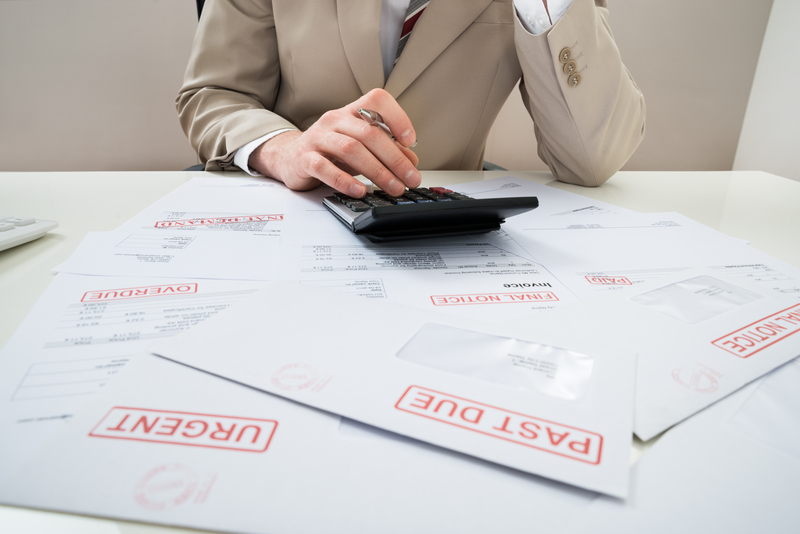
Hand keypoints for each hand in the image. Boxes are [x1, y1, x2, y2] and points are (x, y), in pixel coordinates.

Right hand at [248, 89, 419, 197]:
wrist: (291, 158)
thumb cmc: (330, 152)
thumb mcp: (361, 148)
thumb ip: (386, 151)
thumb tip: (411, 161)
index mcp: (351, 112)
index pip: (377, 100)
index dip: (397, 117)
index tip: (410, 140)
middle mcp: (335, 120)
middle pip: (369, 134)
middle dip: (395, 159)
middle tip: (410, 178)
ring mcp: (318, 138)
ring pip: (351, 149)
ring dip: (377, 171)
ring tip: (393, 187)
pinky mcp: (305, 159)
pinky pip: (325, 168)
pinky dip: (344, 180)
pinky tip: (360, 190)